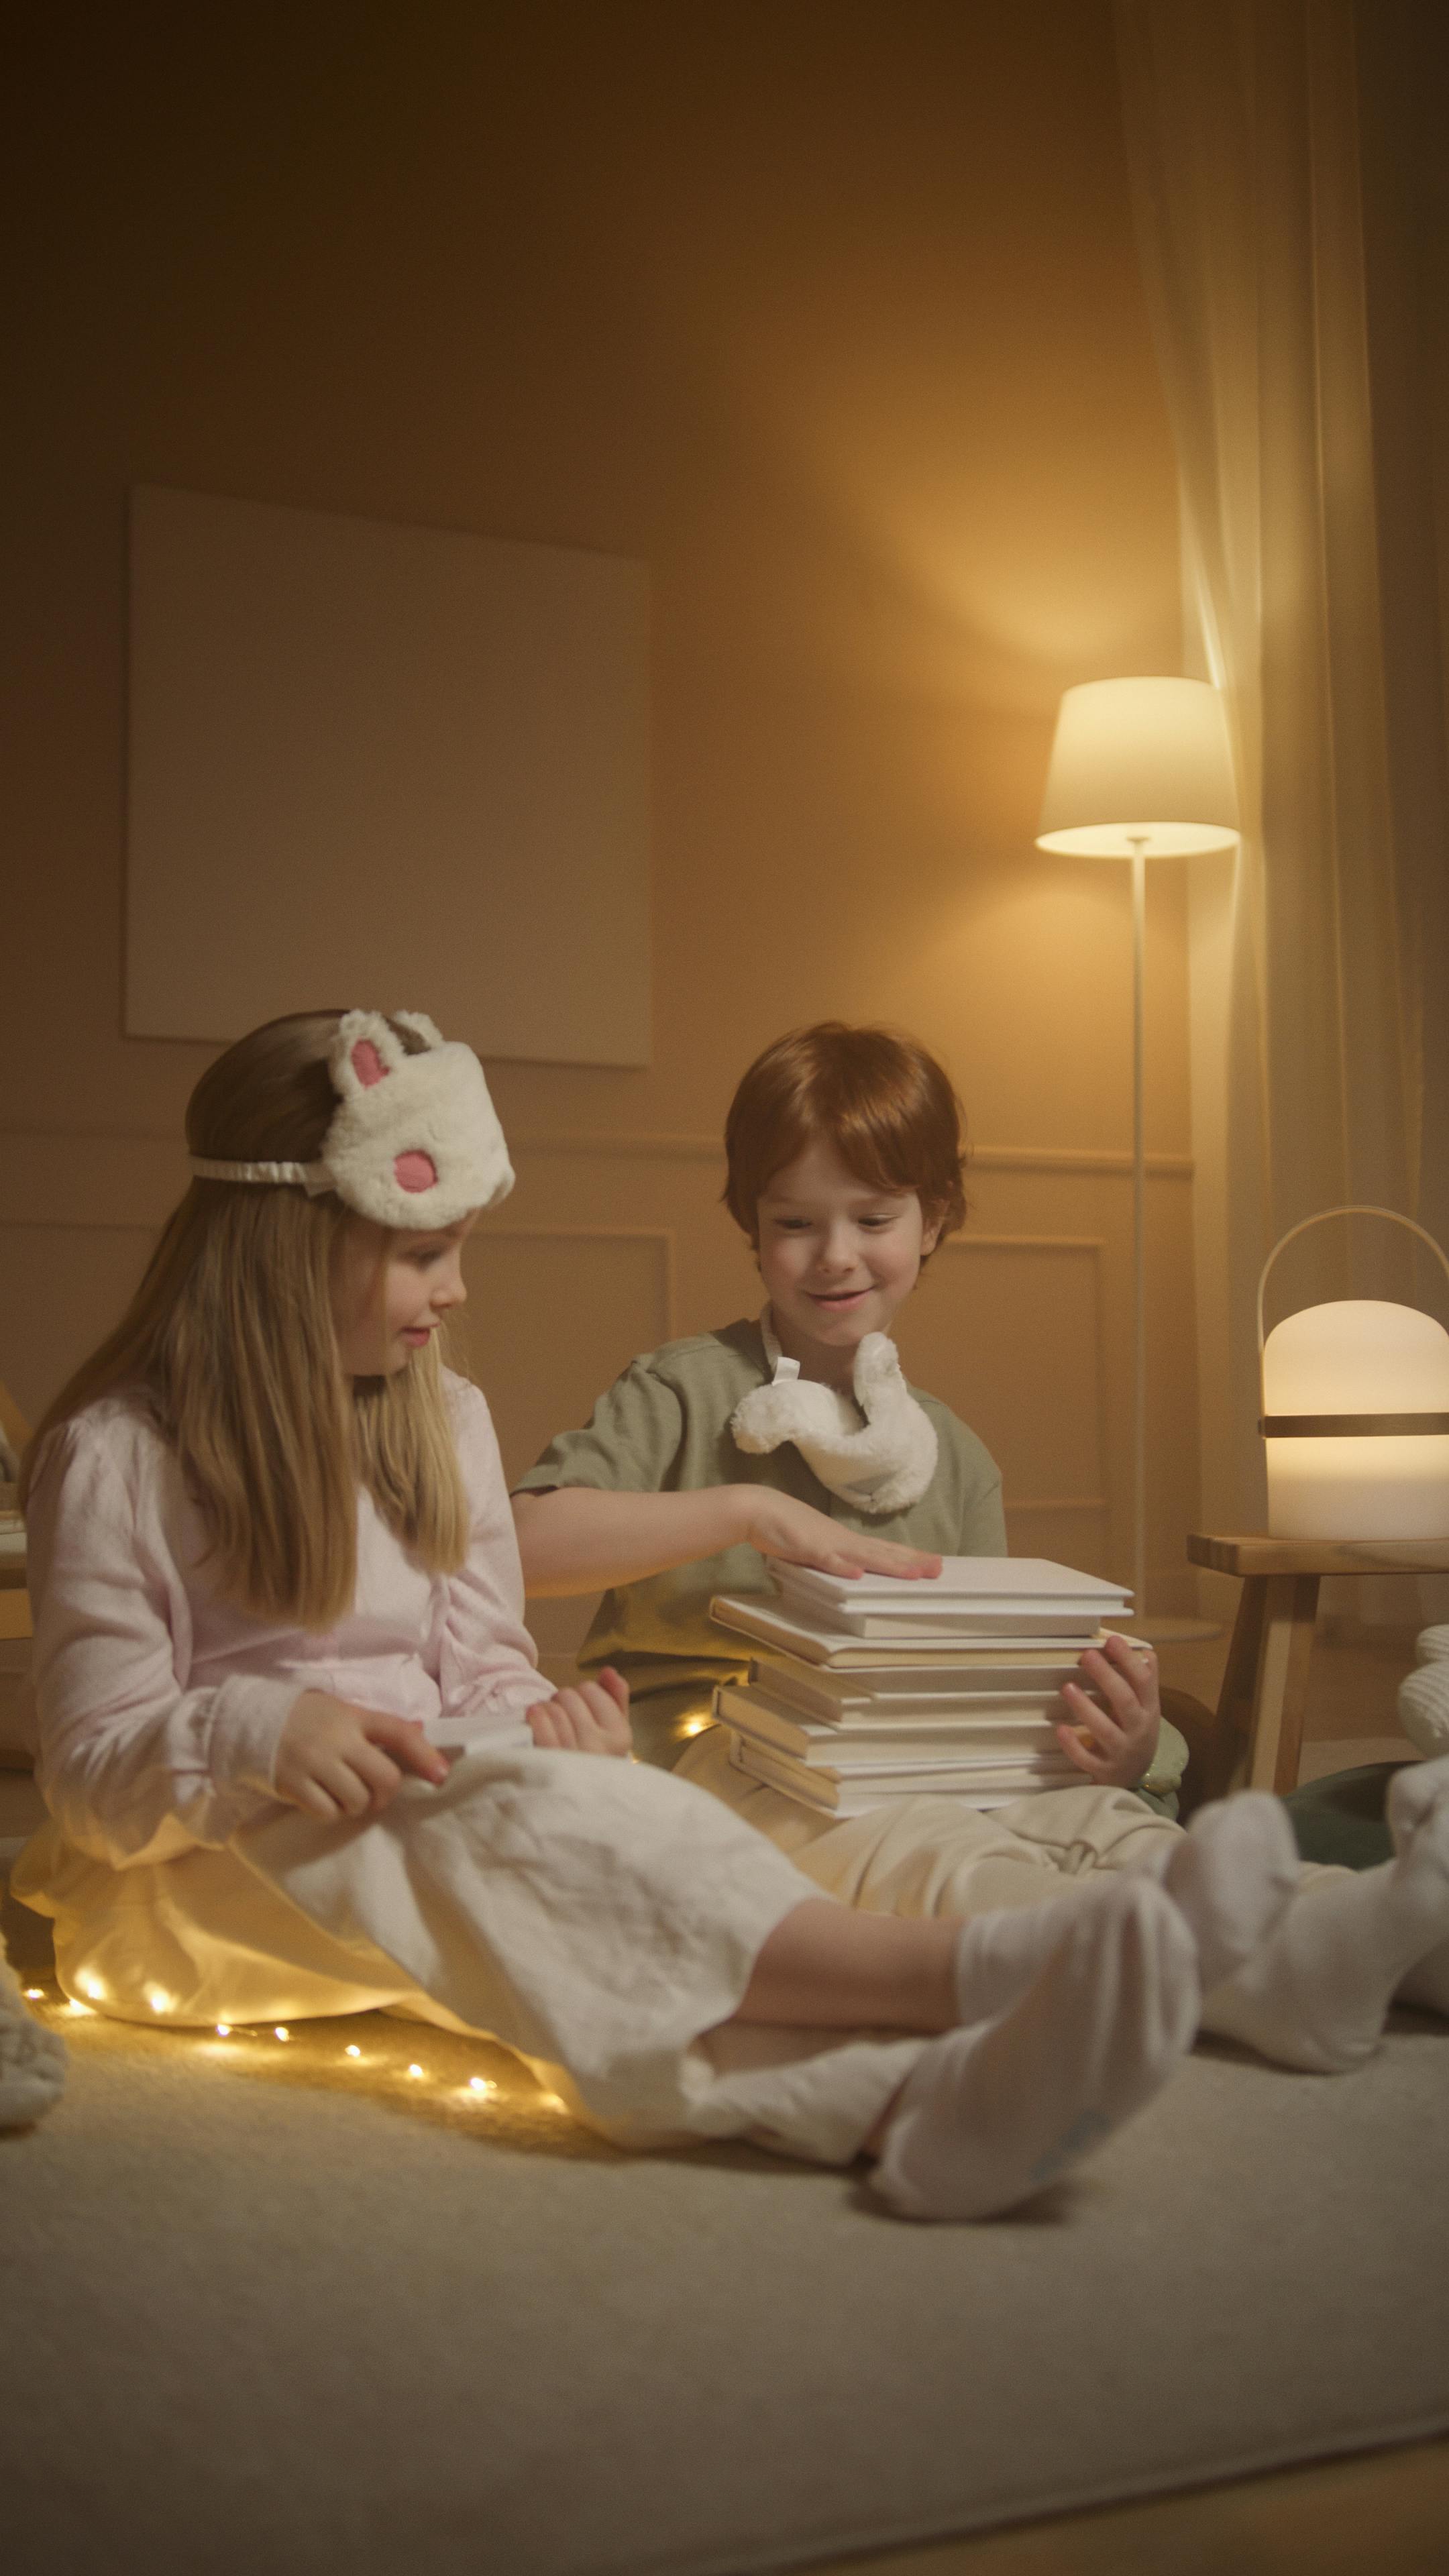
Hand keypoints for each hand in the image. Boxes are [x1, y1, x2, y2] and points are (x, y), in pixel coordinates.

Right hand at [275, 1691, 450, 1822]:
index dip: (425, 1755)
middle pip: (384, 1778)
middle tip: (375, 1794)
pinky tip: (324, 1799)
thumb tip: (421, 1728)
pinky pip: (328, 1812)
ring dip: (357, 1805)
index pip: (399, 1733)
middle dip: (386, 1793)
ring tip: (343, 1793)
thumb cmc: (308, 1718)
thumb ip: (378, 1725)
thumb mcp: (343, 1711)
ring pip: (358, 1800)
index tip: (441, 1775)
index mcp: (354, 1716)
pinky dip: (332, 1812)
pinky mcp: (293, 1784)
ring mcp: (315, 1762)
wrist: (252, 1721)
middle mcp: (337, 1739)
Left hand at [527, 1666, 632, 1757]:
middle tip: (561, 1718)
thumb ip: (617, 1700)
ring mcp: (574, 1754)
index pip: (593, 1690)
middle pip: (570, 1695)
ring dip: (546, 1709)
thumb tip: (608, 1670)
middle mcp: (599, 1745)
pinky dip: (535, 1715)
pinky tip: (534, 1718)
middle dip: (563, 1702)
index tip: (579, 1711)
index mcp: (620, 1736)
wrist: (576, 1808)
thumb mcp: (615, 1735)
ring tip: (547, 1722)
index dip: (582, 1695)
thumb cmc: (594, 1765)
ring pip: (554, 1707)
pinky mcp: (549, 1761)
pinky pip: (541, 1722)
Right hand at [736, 1490, 940, 1582]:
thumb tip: (853, 1571)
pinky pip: (827, 1560)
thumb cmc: (786, 1529)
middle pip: (883, 1553)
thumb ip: (834, 1558)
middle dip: (912, 1561)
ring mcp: (827, 1544)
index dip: (908, 1558)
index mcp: (846, 1542)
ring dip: (889, 1565)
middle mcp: (843, 1541)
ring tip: (913, 1573)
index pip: (884, 1551)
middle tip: (938, 1568)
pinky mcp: (807, 1548)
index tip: (932, 1563)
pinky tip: (858, 1574)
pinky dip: (843, 1567)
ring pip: (864, 1556)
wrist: (758, 1510)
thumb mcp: (816, 1546)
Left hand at [1056, 1634, 1160, 1788]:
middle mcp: (1138, 1730)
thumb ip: (1145, 1682)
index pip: (1143, 1681)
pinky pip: (1088, 1759)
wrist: (1133, 1779)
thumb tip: (1145, 1652)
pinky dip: (1074, 1746)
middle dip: (1107, 1677)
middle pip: (1124, 1701)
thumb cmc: (1135, 1734)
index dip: (1129, 1661)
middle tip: (1087, 1655)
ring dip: (1086, 1708)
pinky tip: (1061, 1729)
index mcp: (1149, 1710)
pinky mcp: (1104, 1770)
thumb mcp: (1146, 1709)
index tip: (1112, 1640)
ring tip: (1067, 1687)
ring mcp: (1121, 1752)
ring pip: (1106, 1731)